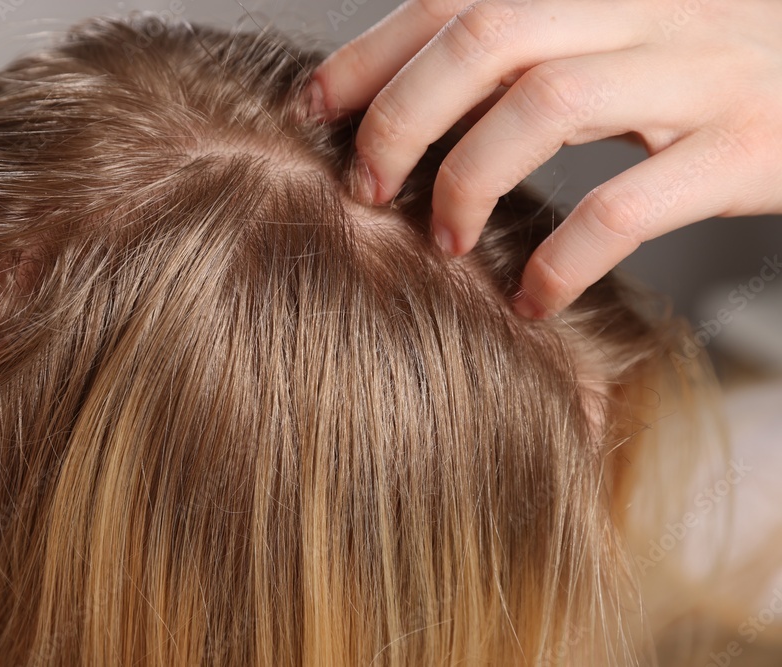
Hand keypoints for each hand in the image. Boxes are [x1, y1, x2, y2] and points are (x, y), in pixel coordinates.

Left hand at [310, 0, 781, 316]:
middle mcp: (649, 4)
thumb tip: (413, 90)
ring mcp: (703, 70)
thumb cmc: (717, 69)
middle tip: (366, 185)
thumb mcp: (624, 34)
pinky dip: (559, 258)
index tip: (315, 108)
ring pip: (545, 106)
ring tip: (443, 239)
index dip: (371, 52)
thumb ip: (535, 45)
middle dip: (401, 117)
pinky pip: (624, 204)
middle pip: (485, 38)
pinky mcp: (746, 146)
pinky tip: (531, 295)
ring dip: (468, 179)